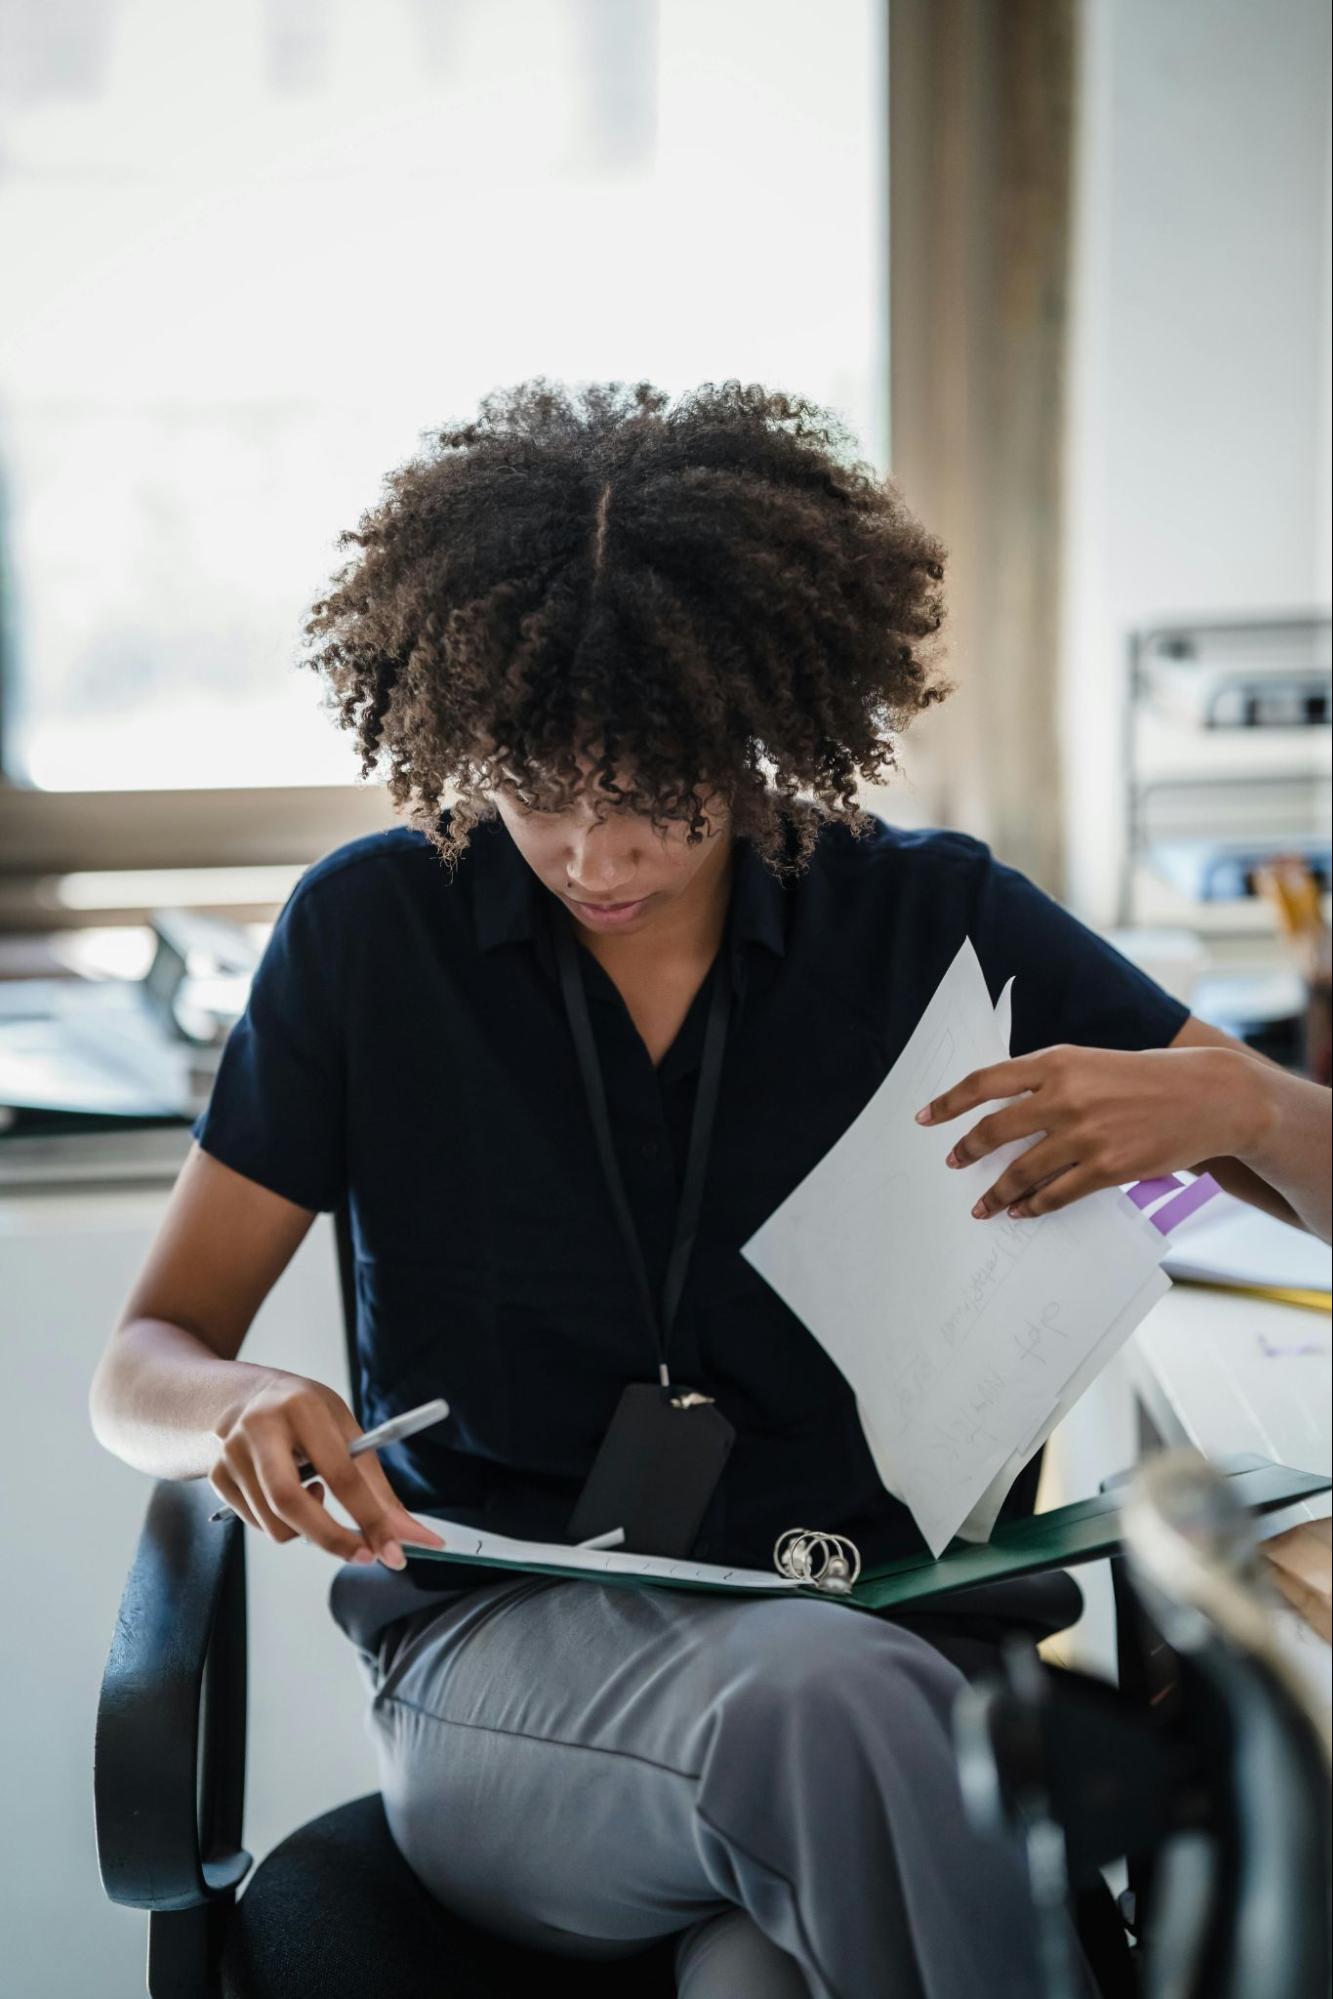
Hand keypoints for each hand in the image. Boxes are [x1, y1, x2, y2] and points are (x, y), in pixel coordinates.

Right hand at [209, 1372, 446, 1568]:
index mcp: (303, 1407)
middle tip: (364, 1555)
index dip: (371, 1517)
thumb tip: (411, 1535)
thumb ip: (376, 1486)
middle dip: (333, 1538)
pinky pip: (258, 1525)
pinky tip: (287, 1493)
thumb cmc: (307, 1415)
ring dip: (307, 1529)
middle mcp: (261, 1428)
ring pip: (275, 1524)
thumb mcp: (346, 1432)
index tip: (394, 1551)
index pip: (341, 1473)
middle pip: (291, 1503)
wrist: (249, 1398)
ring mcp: (232, 1453)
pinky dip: (284, 1523)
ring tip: (314, 1494)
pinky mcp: (217, 1476)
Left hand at [915, 1043, 1271, 1220]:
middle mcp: (1065, 1096)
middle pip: (995, 1130)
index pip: (985, 1081)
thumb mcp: (1090, 1062)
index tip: (925, 1118)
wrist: (1207, 1096)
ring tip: (982, 1206)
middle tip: (952, 1164)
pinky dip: (1034, 1206)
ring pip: (1022, 1171)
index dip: (949, 1102)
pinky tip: (1022, 1212)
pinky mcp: (1107, 1167)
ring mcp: (1086, 1134)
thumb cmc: (1144, 1077)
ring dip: (996, 1193)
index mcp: (1056, 1062)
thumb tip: (1001, 1106)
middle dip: (966, 1152)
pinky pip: (1056, 1194)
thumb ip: (1047, 1080)